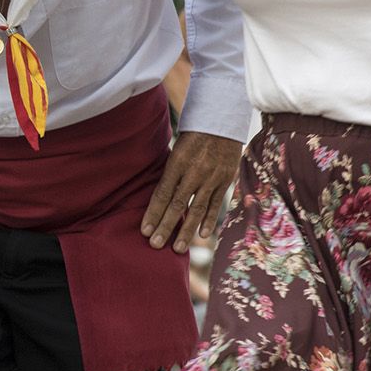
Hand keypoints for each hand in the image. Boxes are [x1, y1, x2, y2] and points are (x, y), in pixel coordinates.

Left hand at [142, 131, 242, 251]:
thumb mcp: (175, 151)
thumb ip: (168, 175)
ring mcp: (212, 178)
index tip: (144, 231)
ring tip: (177, 247)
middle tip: (155, 244)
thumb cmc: (191, 138)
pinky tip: (202, 235)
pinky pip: (215, 203)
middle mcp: (194, 172)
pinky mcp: (225, 180)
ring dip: (187, 230)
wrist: (221, 123)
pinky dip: (208, 220)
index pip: (162, 193)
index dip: (153, 213)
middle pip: (177, 204)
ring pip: (197, 208)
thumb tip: (158, 200)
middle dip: (165, 226)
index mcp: (177, 163)